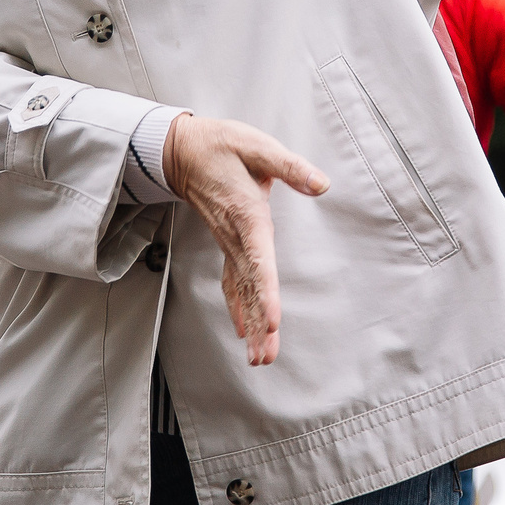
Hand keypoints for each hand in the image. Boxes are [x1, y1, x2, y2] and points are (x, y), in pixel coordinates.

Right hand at [162, 112, 329, 366]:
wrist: (183, 151)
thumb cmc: (223, 146)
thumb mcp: (258, 147)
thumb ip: (290, 167)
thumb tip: (321, 184)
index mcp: (248, 215)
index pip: (259, 260)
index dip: (266, 291)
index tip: (272, 319)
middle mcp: (236, 236)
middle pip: (249, 287)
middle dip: (258, 323)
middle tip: (266, 357)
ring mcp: (229, 243)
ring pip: (241, 291)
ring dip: (251, 325)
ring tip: (261, 358)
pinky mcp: (228, 244)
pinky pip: (233, 283)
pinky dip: (239, 308)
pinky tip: (245, 331)